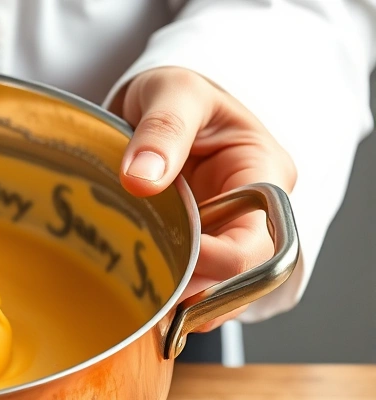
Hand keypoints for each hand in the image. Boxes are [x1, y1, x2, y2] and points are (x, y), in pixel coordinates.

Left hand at [112, 66, 296, 331]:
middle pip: (242, 276)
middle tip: (148, 296)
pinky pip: (188, 286)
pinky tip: (138, 299)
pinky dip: (165, 297)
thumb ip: (162, 129)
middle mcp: (251, 213)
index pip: (260, 239)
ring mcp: (220, 234)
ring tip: (139, 302)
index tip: (170, 262)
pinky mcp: (190, 247)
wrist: (155, 103)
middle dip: (198, 291)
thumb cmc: (176, 92)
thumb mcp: (172, 92)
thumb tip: (142, 178)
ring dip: (180, 302)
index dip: (220, 263)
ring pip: (216, 290)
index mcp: (264, 174)